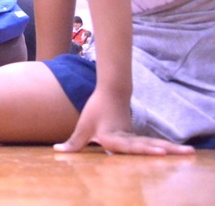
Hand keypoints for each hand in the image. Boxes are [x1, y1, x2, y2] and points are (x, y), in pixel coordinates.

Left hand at [55, 90, 194, 154]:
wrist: (111, 92)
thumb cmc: (96, 110)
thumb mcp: (83, 127)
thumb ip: (73, 143)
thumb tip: (58, 152)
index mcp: (113, 137)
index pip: (129, 146)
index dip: (143, 149)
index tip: (158, 151)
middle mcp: (126, 138)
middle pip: (146, 146)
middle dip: (163, 151)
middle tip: (183, 153)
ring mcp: (134, 137)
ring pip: (153, 144)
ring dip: (169, 149)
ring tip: (188, 152)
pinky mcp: (137, 136)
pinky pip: (150, 145)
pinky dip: (163, 149)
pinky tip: (176, 153)